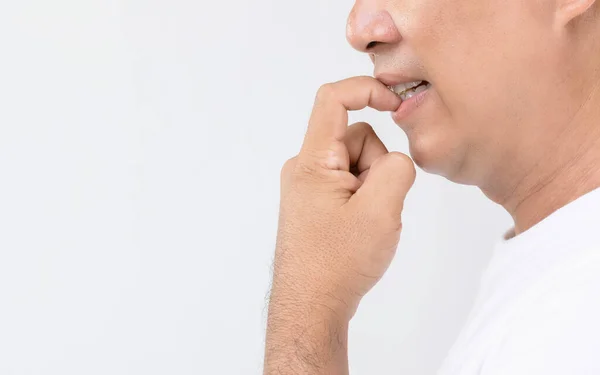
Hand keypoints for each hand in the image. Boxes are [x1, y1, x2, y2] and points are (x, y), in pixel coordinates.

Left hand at [271, 76, 415, 319]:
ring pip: (358, 164)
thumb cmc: (338, 262)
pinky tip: (360, 230)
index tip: (394, 103)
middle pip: (357, 138)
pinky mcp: (317, 205)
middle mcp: (304, 169)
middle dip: (378, 166)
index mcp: (312, 161)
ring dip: (374, 187)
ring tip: (367, 223)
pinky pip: (350, 185)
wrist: (311, 307)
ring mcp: (309, 188)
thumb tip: (397, 159)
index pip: (333, 99)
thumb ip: (397, 169)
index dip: (366, 89)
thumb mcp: (380, 211)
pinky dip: (365, 200)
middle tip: (374, 207)